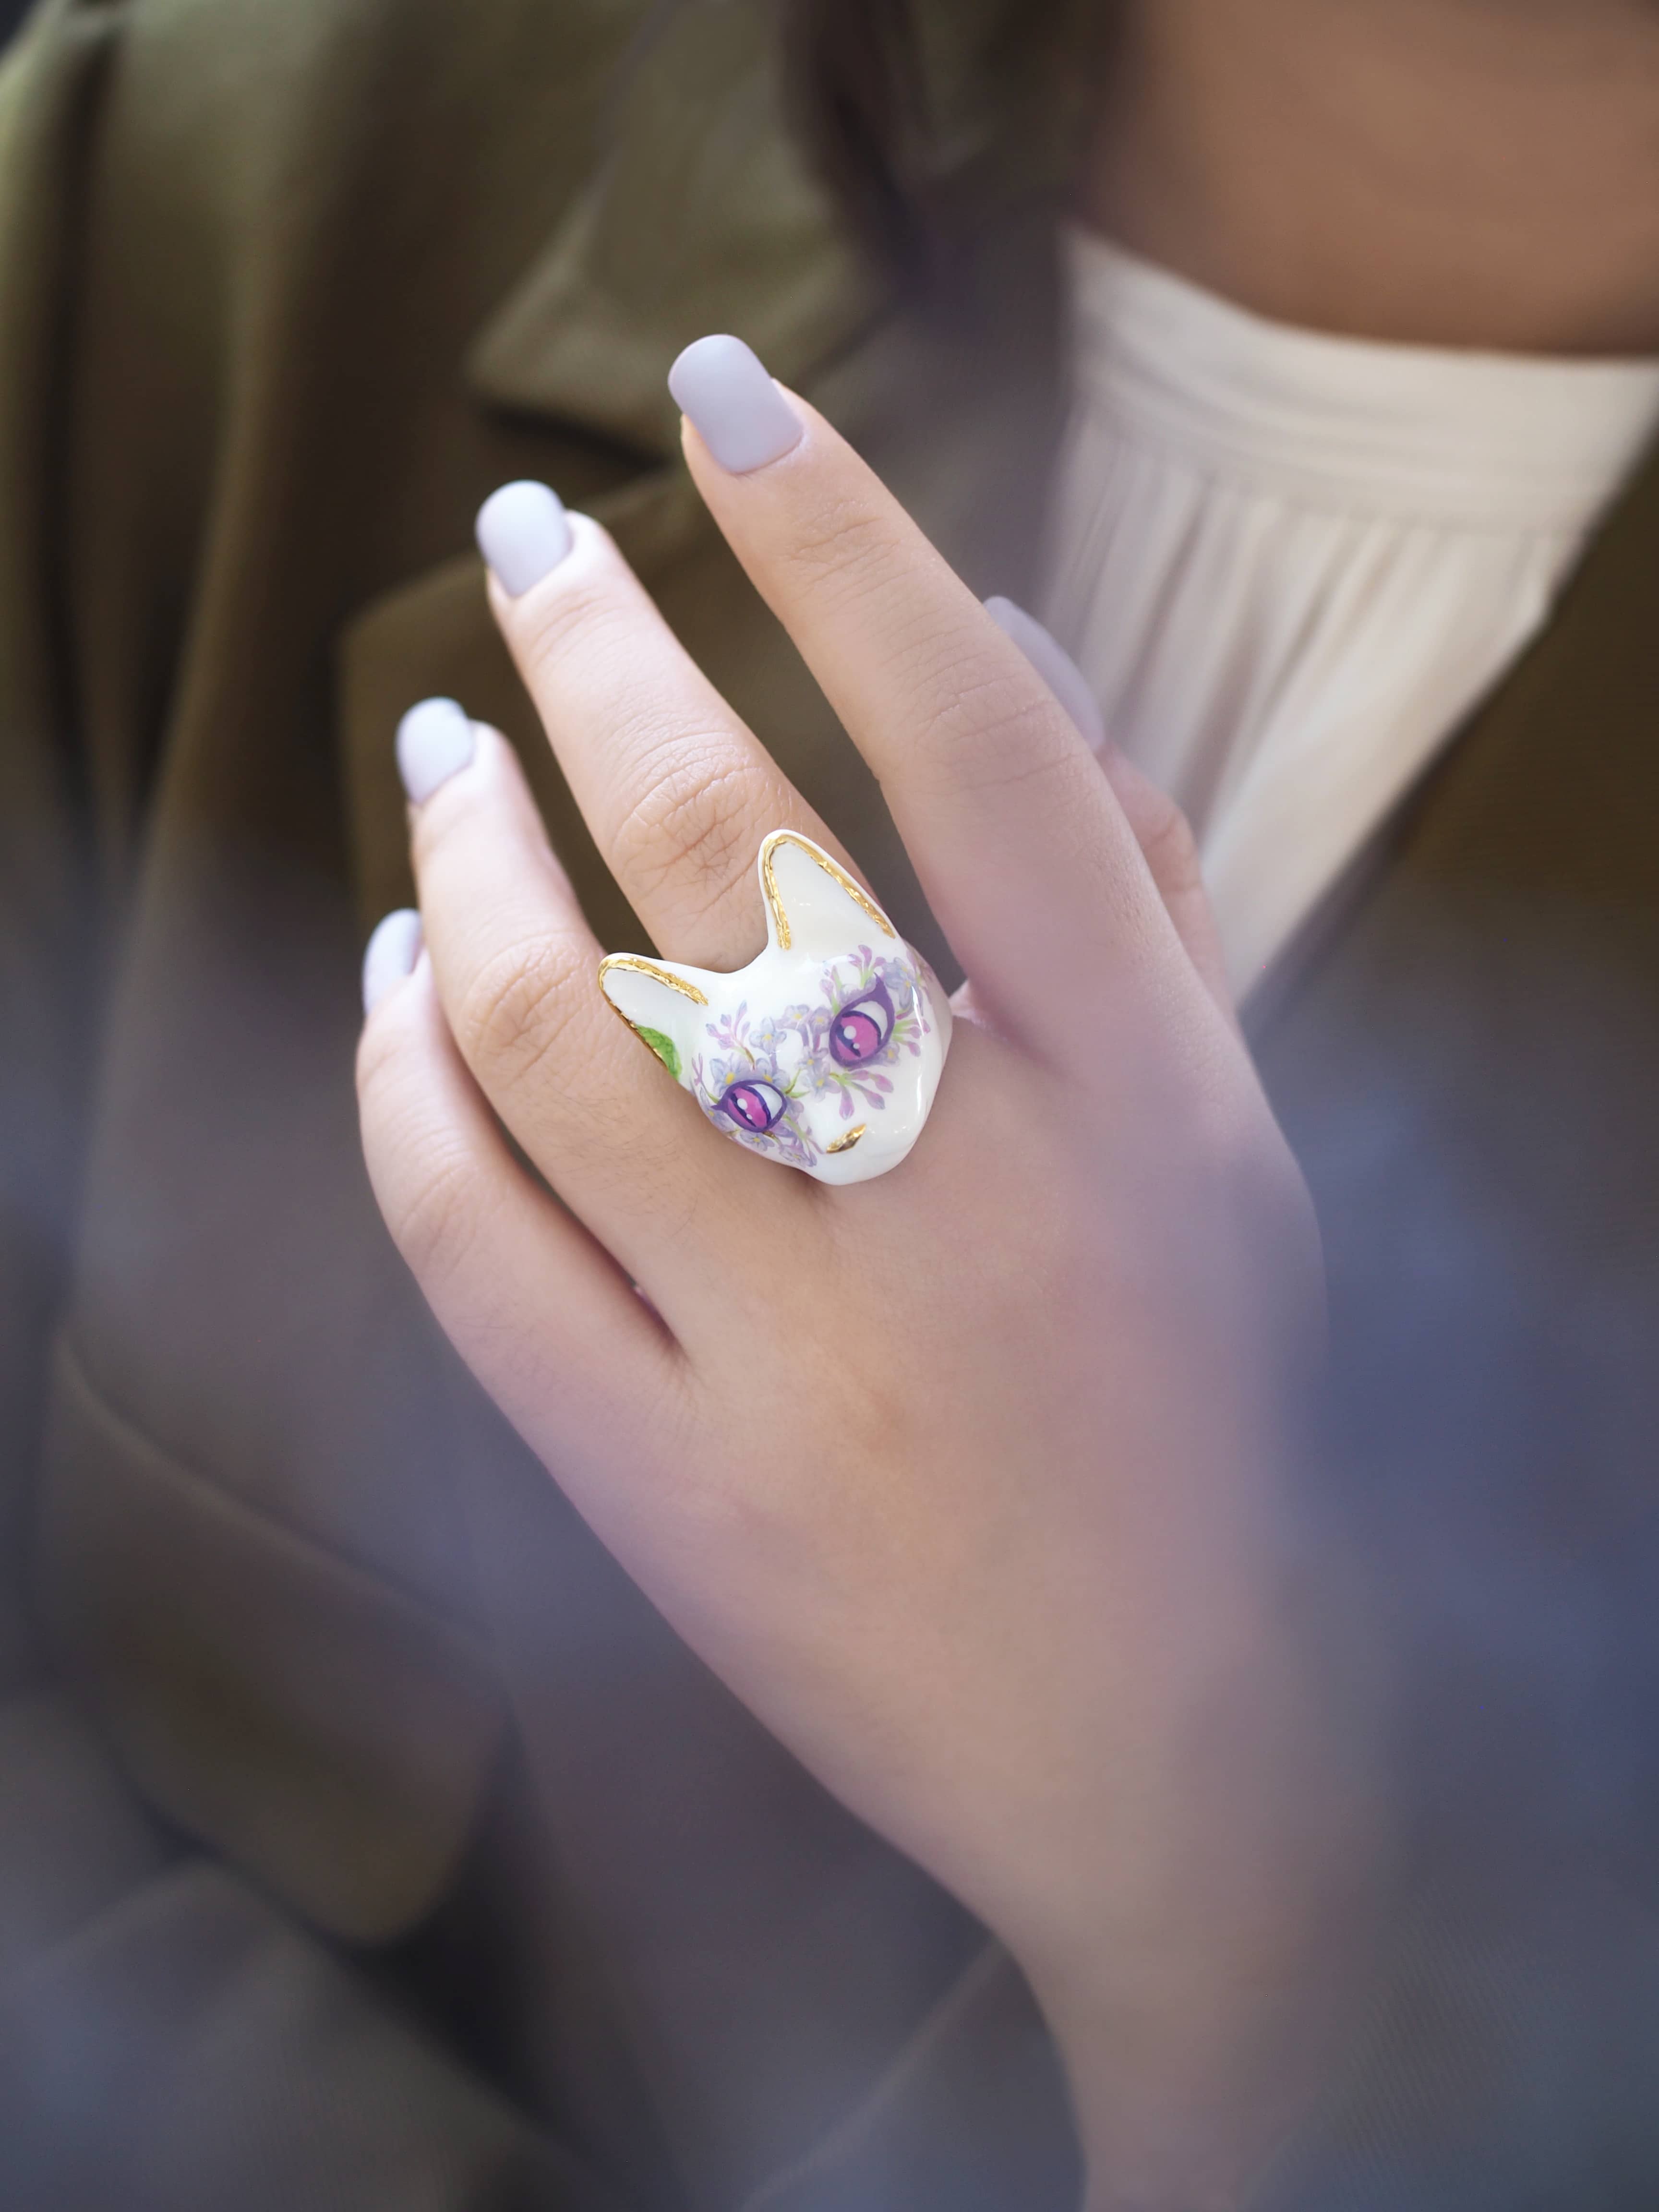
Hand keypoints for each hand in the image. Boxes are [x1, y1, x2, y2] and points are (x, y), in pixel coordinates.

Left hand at [357, 345, 1380, 2207]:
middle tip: (524, 544)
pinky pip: (470, 1239)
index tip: (727, 395)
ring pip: (552, 1027)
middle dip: (598, 645)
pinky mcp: (663, 1489)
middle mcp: (970, 1201)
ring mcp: (800, 1355)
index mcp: (1141, 1099)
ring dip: (463, 849)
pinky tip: (396, 977)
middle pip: (725, 849)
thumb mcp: (1228, 1146)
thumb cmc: (1210, 1410)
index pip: (978, 746)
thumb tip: (1007, 636)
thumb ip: (1133, 892)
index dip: (846, 539)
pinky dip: (402, 1078)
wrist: (1168, 1750)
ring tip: (438, 752)